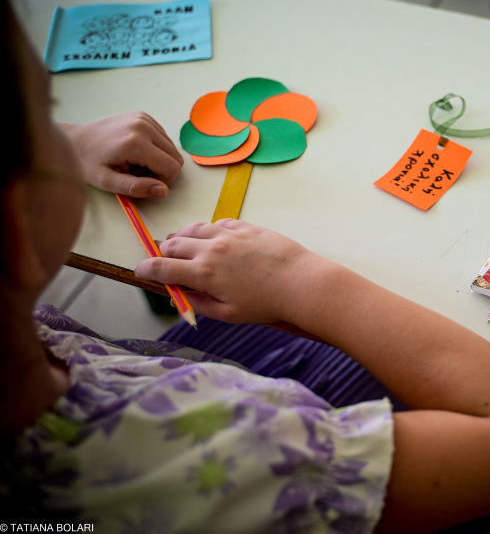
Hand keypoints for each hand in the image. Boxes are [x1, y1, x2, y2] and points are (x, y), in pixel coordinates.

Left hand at [60, 112, 183, 197]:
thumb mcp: (108, 182)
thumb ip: (136, 188)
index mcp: (135, 142)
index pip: (172, 167)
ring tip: (134, 161)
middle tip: (137, 172)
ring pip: (172, 148)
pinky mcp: (144, 116)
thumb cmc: (89, 163)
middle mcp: (144, 126)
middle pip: (176, 157)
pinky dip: (155, 148)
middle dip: (161, 170)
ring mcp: (145, 118)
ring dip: (158, 159)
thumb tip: (163, 190)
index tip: (143, 182)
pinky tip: (135, 150)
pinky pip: (164, 138)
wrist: (76, 140)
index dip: (163, 181)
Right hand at [134, 219, 330, 323]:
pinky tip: (213, 237)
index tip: (141, 271)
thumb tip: (180, 298)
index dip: (146, 270)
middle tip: (164, 260)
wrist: (301, 283)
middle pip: (174, 244)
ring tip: (182, 244)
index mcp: (203, 274)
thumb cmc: (267, 304)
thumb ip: (199, 304)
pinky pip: (220, 222)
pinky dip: (210, 229)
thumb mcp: (228, 314)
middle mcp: (212, 249)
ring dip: (183, 236)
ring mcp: (230, 235)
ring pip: (194, 228)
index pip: (161, 268)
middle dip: (163, 252)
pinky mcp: (247, 227)